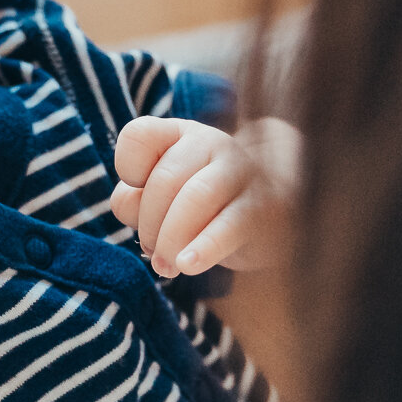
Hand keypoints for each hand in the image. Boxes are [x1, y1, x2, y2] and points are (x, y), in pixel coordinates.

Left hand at [111, 117, 300, 277]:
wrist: (274, 209)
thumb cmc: (205, 204)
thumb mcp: (163, 198)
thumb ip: (135, 200)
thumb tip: (130, 207)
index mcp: (180, 136)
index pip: (138, 136)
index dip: (128, 169)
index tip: (137, 190)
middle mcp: (212, 143)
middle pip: (165, 179)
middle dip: (150, 224)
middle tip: (154, 251)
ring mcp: (242, 172)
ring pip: (195, 197)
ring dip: (172, 239)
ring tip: (167, 266)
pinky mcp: (265, 207)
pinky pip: (229, 226)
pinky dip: (204, 248)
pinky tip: (188, 264)